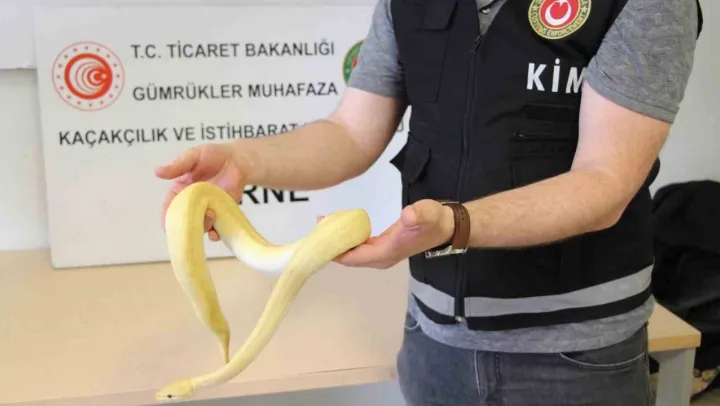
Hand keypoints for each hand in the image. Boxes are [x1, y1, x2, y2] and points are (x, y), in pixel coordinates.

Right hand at [155, 143, 245, 240]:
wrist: (237, 159)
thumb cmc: (212, 155)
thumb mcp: (192, 157)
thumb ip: (177, 166)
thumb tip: (157, 172)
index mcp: (180, 191)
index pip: (170, 208)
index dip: (167, 218)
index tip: (167, 226)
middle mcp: (192, 204)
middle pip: (184, 222)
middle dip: (187, 224)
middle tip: (196, 216)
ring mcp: (207, 210)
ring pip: (200, 228)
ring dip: (203, 227)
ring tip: (211, 213)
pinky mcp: (222, 214)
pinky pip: (217, 230)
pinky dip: (216, 234)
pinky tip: (216, 232)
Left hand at [319, 199, 455, 268]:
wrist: (445, 226)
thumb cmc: (434, 220)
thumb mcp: (428, 213)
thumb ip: (419, 215)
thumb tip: (408, 217)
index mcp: (385, 253)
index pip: (352, 257)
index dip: (334, 251)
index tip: (317, 239)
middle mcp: (380, 258)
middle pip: (348, 258)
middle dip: (331, 246)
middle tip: (316, 227)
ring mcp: (380, 254)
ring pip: (352, 253)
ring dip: (337, 242)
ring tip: (323, 225)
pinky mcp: (381, 247)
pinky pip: (357, 247)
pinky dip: (346, 239)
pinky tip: (338, 227)